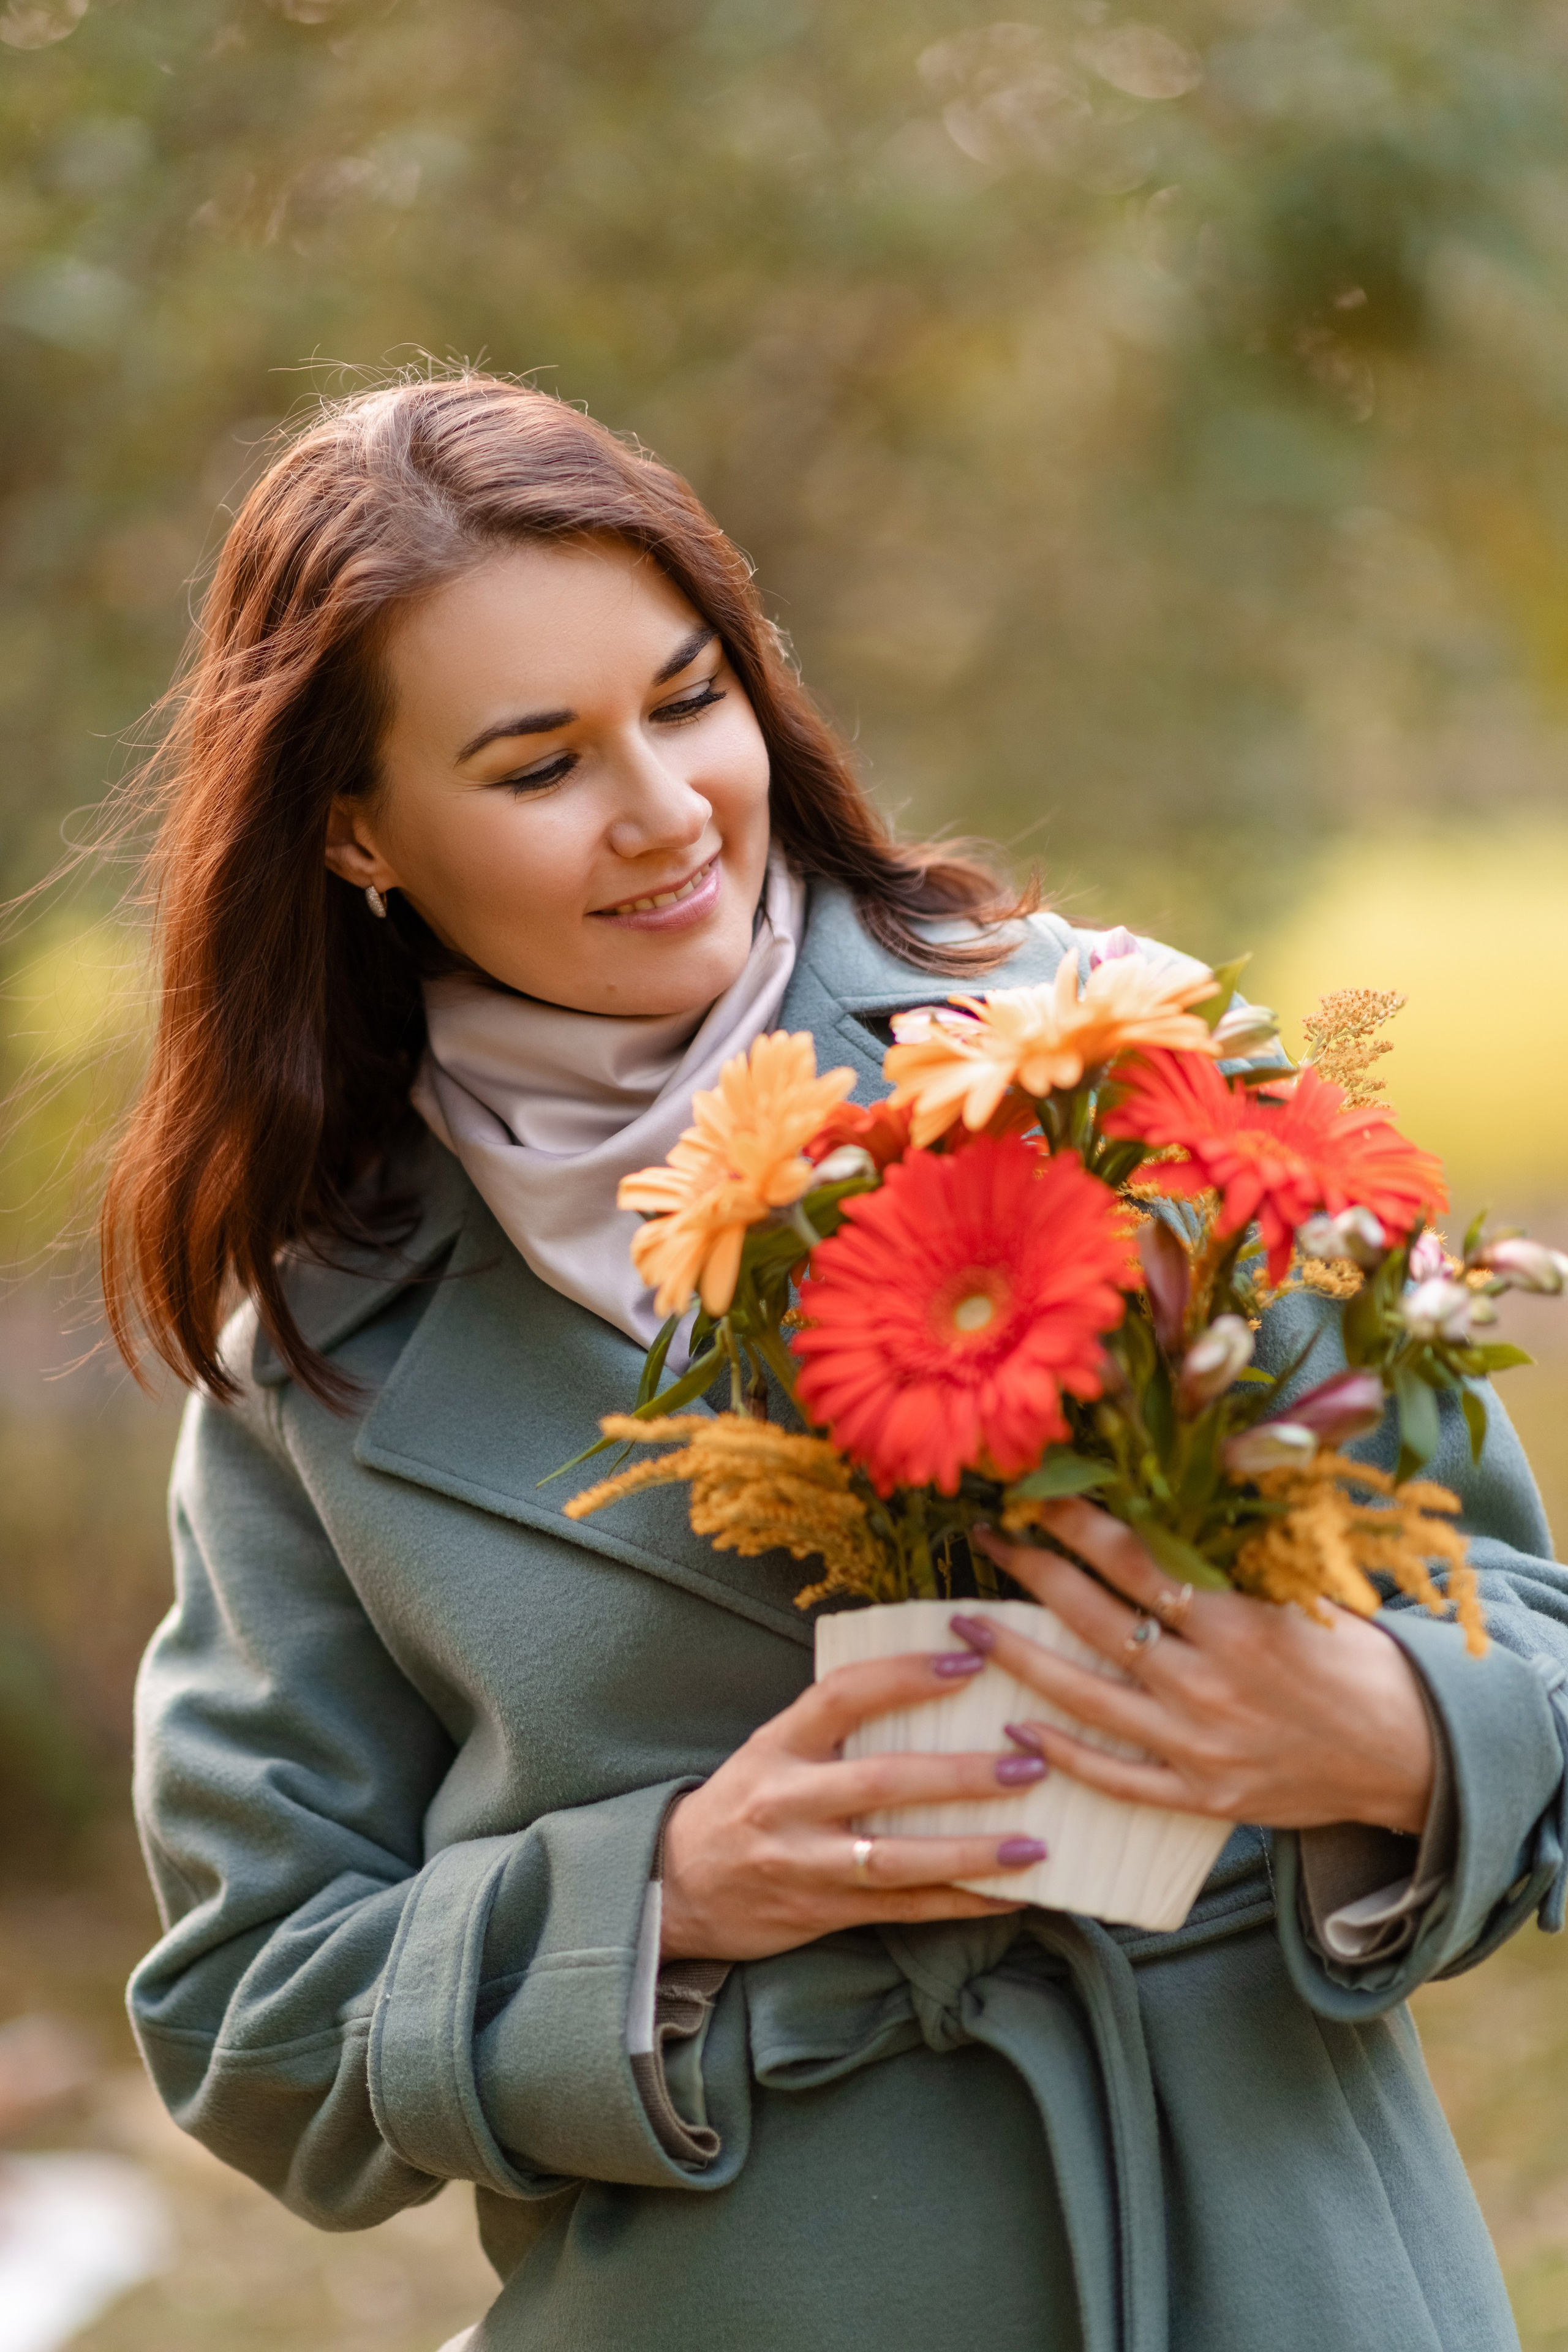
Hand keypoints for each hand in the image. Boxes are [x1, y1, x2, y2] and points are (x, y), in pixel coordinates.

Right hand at [659, 1650, 1051, 1961]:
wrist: (674, 1888)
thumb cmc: (741, 1804)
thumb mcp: (771, 1750)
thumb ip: (834, 1727)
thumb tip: (934, 1684)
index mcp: (776, 1746)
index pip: (843, 1696)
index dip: (906, 1675)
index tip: (970, 1662)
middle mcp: (786, 1802)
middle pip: (881, 1783)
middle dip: (960, 1775)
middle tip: (1028, 1763)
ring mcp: (803, 1864)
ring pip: (896, 1859)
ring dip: (971, 1853)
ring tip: (1034, 1843)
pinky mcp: (822, 1914)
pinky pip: (903, 1911)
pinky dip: (961, 1905)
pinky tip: (1014, 1896)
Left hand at [966, 1500, 1433, 1836]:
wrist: (1410, 1757)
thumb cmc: (1355, 1663)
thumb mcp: (1303, 1597)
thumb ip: (1232, 1563)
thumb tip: (1163, 1503)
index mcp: (1238, 1621)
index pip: (1136, 1559)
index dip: (1076, 1523)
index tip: (1032, 1494)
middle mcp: (1209, 1682)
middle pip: (1096, 1618)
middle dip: (1032, 1572)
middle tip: (984, 1539)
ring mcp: (1199, 1746)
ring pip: (1086, 1698)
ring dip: (1019, 1659)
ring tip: (966, 1626)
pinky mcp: (1201, 1797)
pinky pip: (1115, 1776)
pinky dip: (1063, 1755)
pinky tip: (1015, 1728)